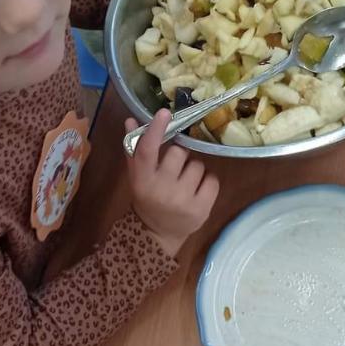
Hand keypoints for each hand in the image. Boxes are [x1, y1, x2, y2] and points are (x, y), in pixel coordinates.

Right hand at [126, 109, 218, 255]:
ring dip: (193, 169)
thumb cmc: (147, 197)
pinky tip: (197, 190)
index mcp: (143, 179)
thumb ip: (135, 148)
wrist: (157, 233)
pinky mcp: (202, 209)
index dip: (156, 130)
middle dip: (180, 156)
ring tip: (185, 182)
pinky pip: (213, 179)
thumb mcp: (137, 175)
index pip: (147, 150)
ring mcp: (183, 200)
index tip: (164, 112)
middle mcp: (162, 189)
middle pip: (179, 152)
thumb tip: (132, 119)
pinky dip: (207, 181)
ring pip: (198, 165)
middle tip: (174, 168)